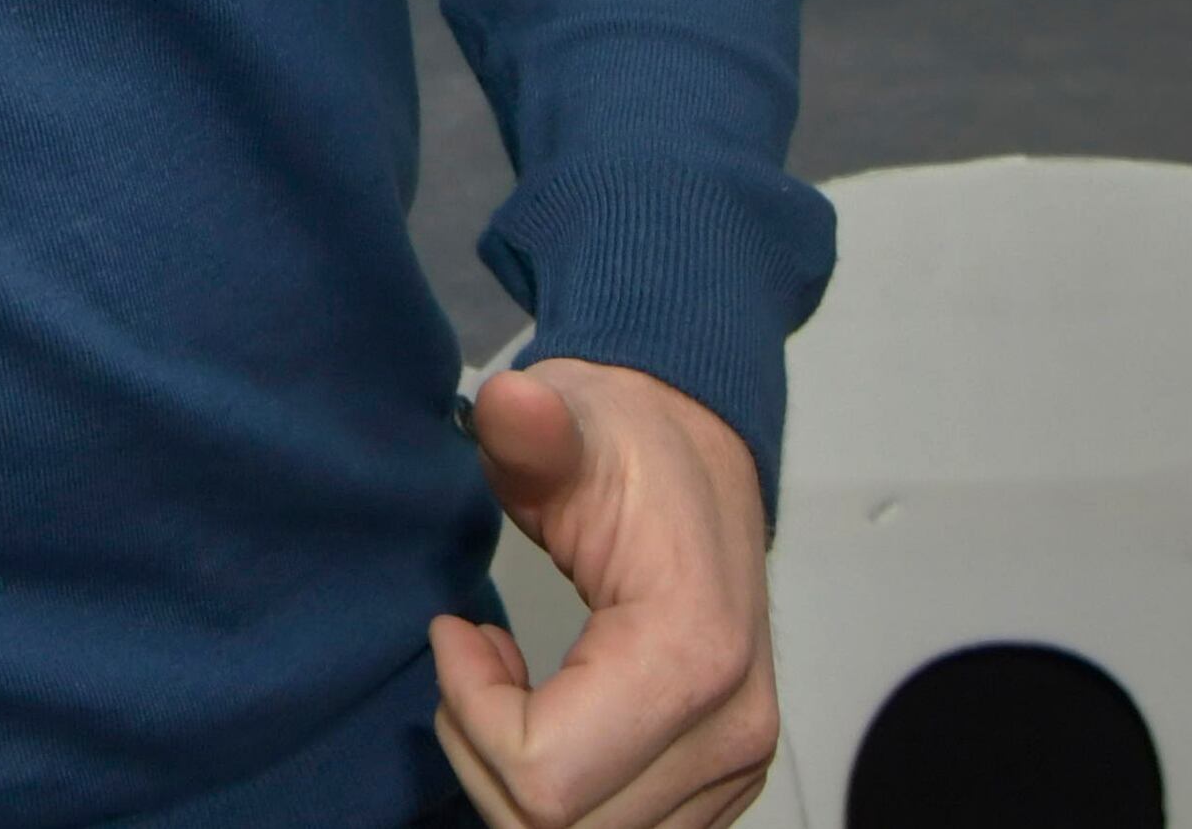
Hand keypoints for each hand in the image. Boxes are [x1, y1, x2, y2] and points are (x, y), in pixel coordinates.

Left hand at [431, 356, 775, 828]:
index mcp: (694, 651)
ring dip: (515, 771)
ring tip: (503, 679)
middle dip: (483, 750)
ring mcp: (733, 764)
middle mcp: (732, 727)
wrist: (695, 450)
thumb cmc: (629, 442)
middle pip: (558, 826)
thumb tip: (512, 406)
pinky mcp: (719, 780)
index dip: (473, 714)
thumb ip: (532, 426)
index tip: (458, 634)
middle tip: (470, 661)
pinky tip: (543, 706)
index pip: (548, 775)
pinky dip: (558, 788)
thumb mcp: (564, 416)